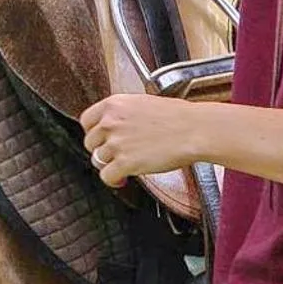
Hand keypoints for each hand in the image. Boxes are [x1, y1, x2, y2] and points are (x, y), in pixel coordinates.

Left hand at [79, 93, 207, 187]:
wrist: (196, 129)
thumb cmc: (178, 117)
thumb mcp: (142, 103)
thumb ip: (122, 113)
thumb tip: (113, 125)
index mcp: (114, 104)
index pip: (86, 121)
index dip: (94, 133)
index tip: (101, 139)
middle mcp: (110, 122)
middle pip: (90, 142)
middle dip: (102, 150)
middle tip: (116, 154)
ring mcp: (116, 143)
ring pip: (98, 160)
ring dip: (110, 164)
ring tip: (124, 166)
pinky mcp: (125, 163)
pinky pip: (106, 176)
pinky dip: (114, 180)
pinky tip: (123, 179)